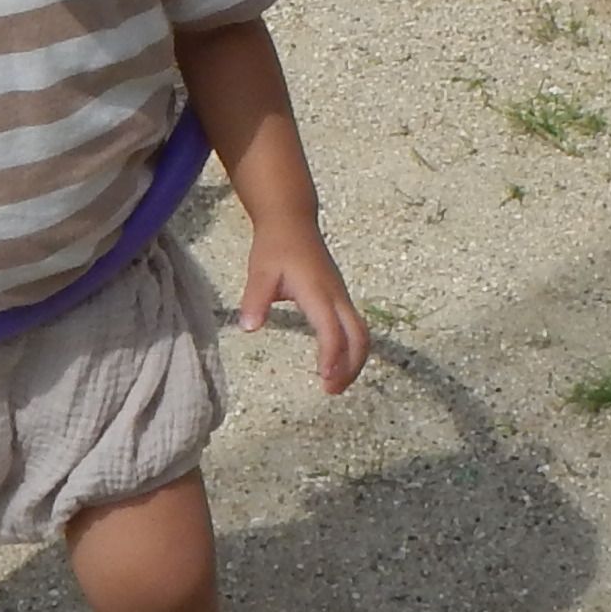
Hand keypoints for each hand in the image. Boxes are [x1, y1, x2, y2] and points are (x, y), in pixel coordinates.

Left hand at [238, 219, 370, 395]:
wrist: (292, 221)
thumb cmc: (275, 247)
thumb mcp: (260, 271)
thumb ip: (255, 299)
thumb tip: (249, 328)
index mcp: (317, 291)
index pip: (331, 328)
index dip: (332, 354)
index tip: (325, 378)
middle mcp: (336, 296)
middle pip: (358, 336)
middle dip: (351, 366)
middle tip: (332, 391)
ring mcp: (341, 296)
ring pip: (361, 333)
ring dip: (354, 361)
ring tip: (335, 385)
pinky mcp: (340, 297)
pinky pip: (354, 327)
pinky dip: (351, 349)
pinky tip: (335, 364)